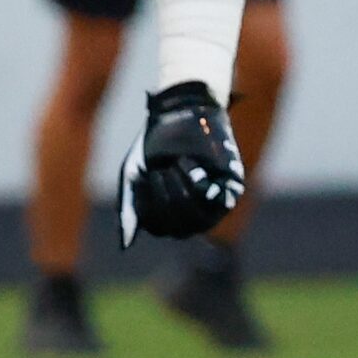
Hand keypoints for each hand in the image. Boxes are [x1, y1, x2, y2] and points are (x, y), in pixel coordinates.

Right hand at [118, 83, 245, 244]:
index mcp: (172, 217)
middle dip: (162, 198)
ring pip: (195, 219)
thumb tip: (126, 246)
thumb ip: (129, 209)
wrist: (178, 111)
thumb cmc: (154, 146)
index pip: (158, 227)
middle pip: (177, 228)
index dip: (146, 205)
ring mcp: (216, 204)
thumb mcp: (133, 176)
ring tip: (171, 166)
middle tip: (157, 171)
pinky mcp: (231, 186)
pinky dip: (192, 180)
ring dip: (176, 192)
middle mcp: (196, 216)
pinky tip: (184, 162)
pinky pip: (211, 199)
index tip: (142, 177)